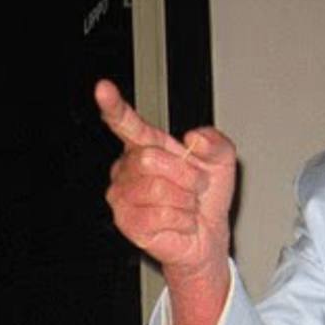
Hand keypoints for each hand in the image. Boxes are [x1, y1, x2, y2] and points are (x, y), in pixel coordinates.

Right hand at [96, 79, 236, 324]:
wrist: (206, 235)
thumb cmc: (206, 197)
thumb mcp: (222, 161)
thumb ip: (214, 142)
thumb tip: (192, 139)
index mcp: (145, 147)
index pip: (126, 123)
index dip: (114, 106)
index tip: (102, 88)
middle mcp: (126, 170)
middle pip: (149, 159)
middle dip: (185, 174)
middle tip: (196, 186)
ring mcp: (122, 198)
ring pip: (156, 189)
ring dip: (185, 201)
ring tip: (187, 207)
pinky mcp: (127, 223)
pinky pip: (158, 215)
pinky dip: (181, 220)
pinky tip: (179, 223)